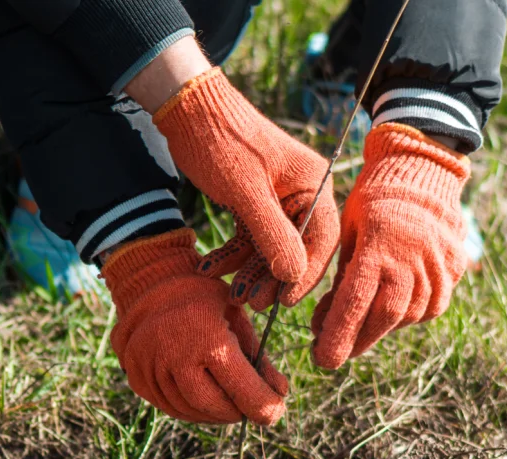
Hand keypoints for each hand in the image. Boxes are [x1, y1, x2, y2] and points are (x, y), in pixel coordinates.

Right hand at [102, 229, 288, 424]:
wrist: (151, 285)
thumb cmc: (203, 299)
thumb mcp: (237, 318)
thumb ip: (258, 357)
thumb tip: (280, 392)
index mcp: (207, 337)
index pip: (240, 388)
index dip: (262, 407)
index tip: (275, 412)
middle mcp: (174, 356)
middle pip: (212, 406)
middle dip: (236, 412)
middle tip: (250, 410)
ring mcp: (150, 369)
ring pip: (188, 411)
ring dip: (214, 415)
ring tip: (228, 405)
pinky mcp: (136, 378)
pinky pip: (168, 407)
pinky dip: (191, 410)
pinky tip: (204, 401)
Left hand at [153, 68, 339, 305]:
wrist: (185, 108)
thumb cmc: (220, 141)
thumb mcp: (246, 191)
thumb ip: (272, 234)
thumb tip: (294, 276)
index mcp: (312, 183)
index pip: (321, 239)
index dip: (305, 273)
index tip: (284, 300)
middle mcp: (300, 193)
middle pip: (294, 248)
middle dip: (271, 277)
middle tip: (251, 301)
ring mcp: (276, 199)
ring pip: (268, 247)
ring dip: (248, 271)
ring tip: (229, 292)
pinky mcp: (252, 202)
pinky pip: (247, 237)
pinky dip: (231, 254)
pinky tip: (210, 268)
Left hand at [312, 124, 471, 368]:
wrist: (421, 174)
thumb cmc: (372, 202)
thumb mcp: (347, 233)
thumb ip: (339, 280)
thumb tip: (320, 325)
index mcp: (379, 247)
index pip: (355, 302)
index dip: (338, 335)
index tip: (322, 359)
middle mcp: (411, 261)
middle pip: (383, 317)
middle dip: (356, 340)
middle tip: (332, 352)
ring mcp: (437, 268)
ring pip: (406, 317)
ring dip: (378, 329)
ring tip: (356, 330)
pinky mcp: (452, 273)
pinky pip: (428, 308)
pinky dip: (405, 316)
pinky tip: (387, 313)